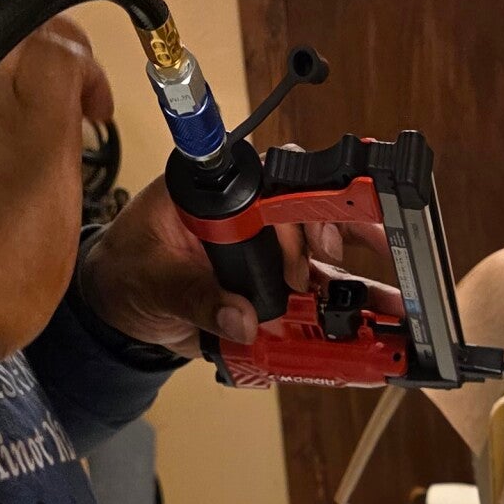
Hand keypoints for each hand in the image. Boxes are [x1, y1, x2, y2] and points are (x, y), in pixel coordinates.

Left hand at [0, 15, 111, 361]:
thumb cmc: (9, 265)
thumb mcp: (61, 199)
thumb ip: (64, 132)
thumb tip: (67, 98)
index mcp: (20, 102)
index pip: (58, 37)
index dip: (86, 64)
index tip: (95, 110)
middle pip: (7, 23)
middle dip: (45, 49)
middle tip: (67, 100)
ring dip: (14, 79)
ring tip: (36, 134)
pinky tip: (0, 156)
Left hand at [78, 168, 395, 358]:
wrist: (121, 308)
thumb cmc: (126, 273)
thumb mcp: (152, 282)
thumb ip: (194, 297)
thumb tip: (241, 319)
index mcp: (211, 192)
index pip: (269, 180)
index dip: (305, 201)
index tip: (322, 233)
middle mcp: (243, 215)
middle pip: (307, 208)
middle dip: (343, 230)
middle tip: (366, 255)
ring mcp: (259, 250)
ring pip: (316, 254)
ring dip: (349, 276)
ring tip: (381, 299)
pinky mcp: (267, 285)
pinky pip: (306, 295)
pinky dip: (332, 310)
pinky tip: (359, 323)